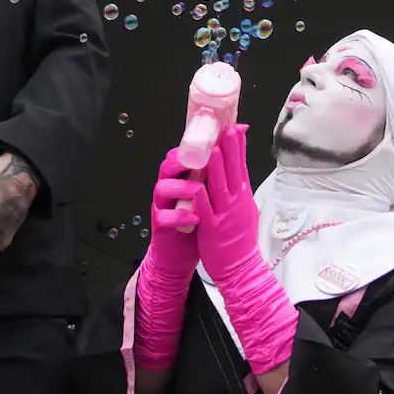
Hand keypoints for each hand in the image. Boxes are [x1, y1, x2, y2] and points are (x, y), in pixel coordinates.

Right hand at [146, 147, 204, 278]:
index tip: (210, 140)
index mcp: (181, 177)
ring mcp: (162, 205)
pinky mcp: (160, 224)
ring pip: (163, 188)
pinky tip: (194, 218)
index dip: (194, 147)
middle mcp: (169, 187)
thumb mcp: (207, 194)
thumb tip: (233, 148)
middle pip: (168, 166)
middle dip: (182, 161)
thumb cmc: (196, 220)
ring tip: (196, 190)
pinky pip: (165, 217)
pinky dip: (179, 216)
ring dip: (180, 187)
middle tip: (197, 159)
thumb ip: (214, 173)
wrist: (180, 253)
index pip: (182, 155)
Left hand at [188, 124, 264, 288]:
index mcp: (242, 195)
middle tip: (228, 129)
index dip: (239, 146)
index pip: (242, 166)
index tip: (237, 127)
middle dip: (230, 150)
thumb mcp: (246, 207)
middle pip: (233, 172)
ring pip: (219, 188)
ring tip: (212, 150)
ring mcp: (224, 215)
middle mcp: (236, 202)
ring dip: (216, 169)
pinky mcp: (212, 229)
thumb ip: (240, 186)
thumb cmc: (241, 238)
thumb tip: (239, 165)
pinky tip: (197, 187)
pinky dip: (202, 199)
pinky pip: (205, 211)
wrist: (241, 268)